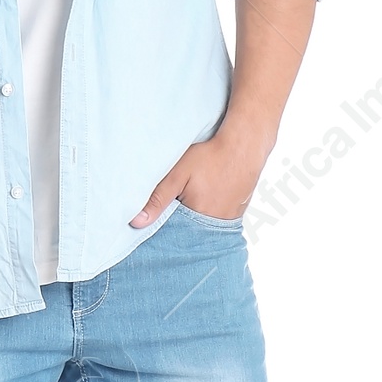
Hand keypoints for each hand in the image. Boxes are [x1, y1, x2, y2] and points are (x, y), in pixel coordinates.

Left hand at [131, 126, 272, 227]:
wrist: (245, 145)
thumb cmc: (210, 156)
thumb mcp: (178, 174)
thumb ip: (157, 198)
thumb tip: (137, 222)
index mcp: (198, 217)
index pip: (173, 236)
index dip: (162, 230)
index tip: (153, 225)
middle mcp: (216, 225)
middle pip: (188, 234)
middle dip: (177, 228)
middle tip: (172, 210)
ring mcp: (228, 220)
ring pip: (202, 228)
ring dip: (192, 222)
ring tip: (190, 203)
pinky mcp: (236, 213)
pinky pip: (216, 222)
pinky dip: (207, 215)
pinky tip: (204, 201)